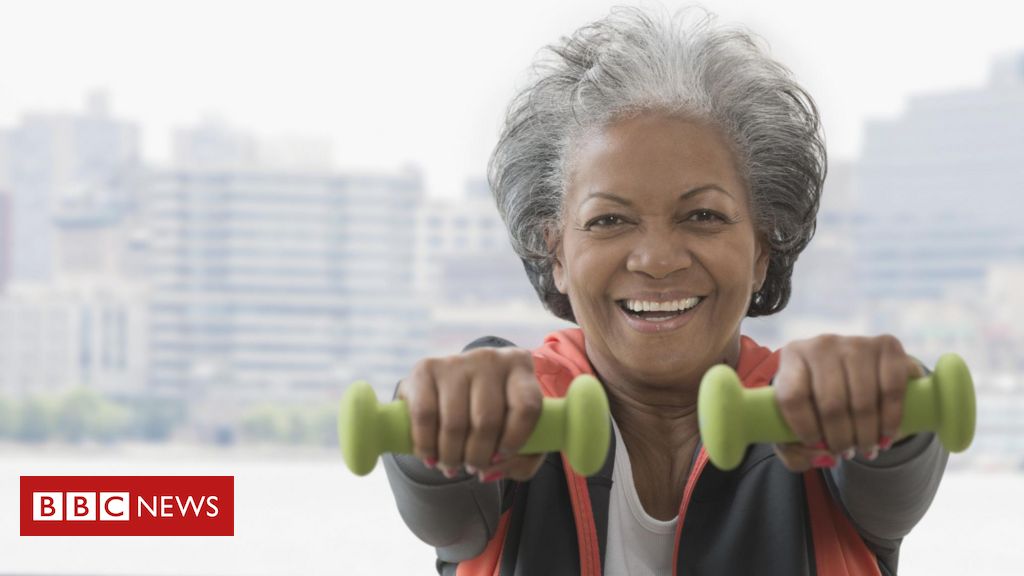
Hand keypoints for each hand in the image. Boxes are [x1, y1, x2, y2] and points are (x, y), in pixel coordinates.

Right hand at [397, 347, 544, 481]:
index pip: (526, 407)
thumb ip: (521, 460)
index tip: (501, 456)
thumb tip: (489, 471)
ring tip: (452, 466)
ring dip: (452, 457)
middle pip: (486, 420)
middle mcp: (490, 358)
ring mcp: (456, 361)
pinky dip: (426, 446)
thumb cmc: (496, 414)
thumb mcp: (521, 433)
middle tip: (473, 468)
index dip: (515, 441)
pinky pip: (425, 416)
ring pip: (454, 423)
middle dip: (478, 457)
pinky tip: (431, 458)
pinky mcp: (426, 368)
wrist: (455, 386)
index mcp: (520, 366)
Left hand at [771, 334, 924, 471]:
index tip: (816, 445)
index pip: (792, 397)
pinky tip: (887, 436)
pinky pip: (892, 390)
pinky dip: (891, 420)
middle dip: (840, 439)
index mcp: (792, 357)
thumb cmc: (816, 403)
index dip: (805, 429)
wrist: (855, 373)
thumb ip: (795, 451)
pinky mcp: (888, 346)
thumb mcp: (795, 425)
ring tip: (866, 450)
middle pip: (831, 404)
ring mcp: (856, 343)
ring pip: (862, 401)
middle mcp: (821, 344)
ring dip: (866, 435)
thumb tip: (824, 456)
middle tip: (846, 453)